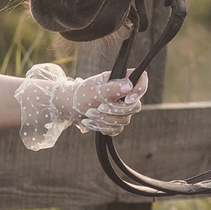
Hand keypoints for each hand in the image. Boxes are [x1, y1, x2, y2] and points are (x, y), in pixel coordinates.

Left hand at [15, 64, 143, 149]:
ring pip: (125, 121)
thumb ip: (113, 89)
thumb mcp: (95, 90)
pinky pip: (117, 129)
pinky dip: (103, 128)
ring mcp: (121, 109)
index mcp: (121, 80)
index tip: (127, 100)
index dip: (140, 90)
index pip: (141, 80)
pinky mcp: (115, 122)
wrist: (69, 108)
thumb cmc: (81, 94)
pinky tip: (91, 122)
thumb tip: (129, 86)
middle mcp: (124, 94)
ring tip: (89, 114)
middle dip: (115, 111)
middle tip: (99, 108)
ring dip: (105, 120)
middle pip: (135, 106)